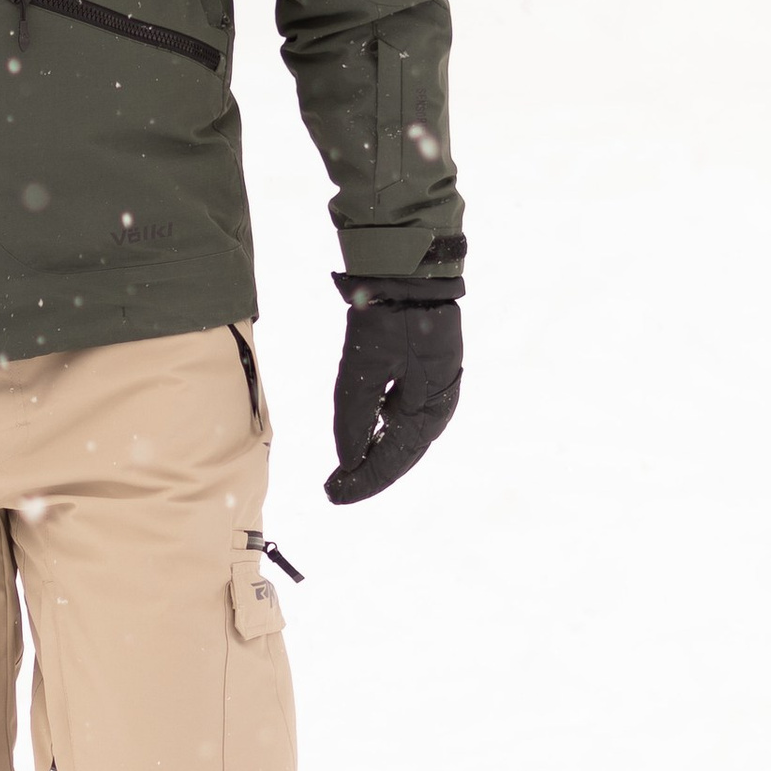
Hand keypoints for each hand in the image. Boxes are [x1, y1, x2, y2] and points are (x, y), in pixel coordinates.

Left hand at [324, 285, 461, 504]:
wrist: (412, 276)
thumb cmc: (389, 320)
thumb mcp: (363, 369)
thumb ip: (354, 418)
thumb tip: (348, 461)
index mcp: (429, 410)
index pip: (392, 460)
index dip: (362, 481)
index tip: (333, 495)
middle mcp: (437, 408)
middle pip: (401, 455)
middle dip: (368, 474)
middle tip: (334, 491)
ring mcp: (435, 394)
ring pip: (403, 440)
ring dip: (375, 457)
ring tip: (345, 474)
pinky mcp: (426, 380)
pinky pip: (404, 419)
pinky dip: (384, 436)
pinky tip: (365, 444)